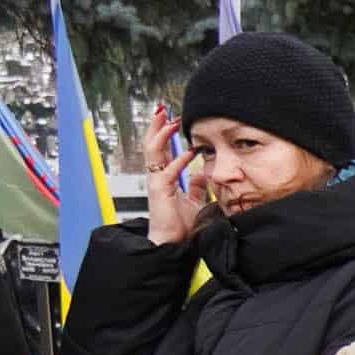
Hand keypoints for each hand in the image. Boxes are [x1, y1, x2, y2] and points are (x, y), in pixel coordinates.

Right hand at [143, 110, 197, 245]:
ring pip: (153, 152)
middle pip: (152, 145)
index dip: (164, 134)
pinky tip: (190, 152)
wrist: (175, 244)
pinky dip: (179, 161)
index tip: (174, 121)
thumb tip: (202, 173)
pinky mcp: (159, 191)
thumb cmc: (183, 227)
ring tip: (169, 120)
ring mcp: (156, 183)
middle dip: (157, 126)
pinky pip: (168, 172)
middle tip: (164, 110)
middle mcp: (156, 177)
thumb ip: (197, 187)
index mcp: (163, 178)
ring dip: (161, 134)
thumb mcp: (195, 202)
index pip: (161, 151)